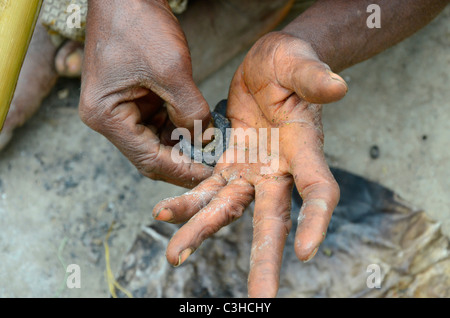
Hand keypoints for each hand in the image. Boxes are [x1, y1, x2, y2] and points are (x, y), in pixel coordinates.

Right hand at [79, 0, 211, 187]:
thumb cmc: (138, 24)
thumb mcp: (170, 69)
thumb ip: (190, 110)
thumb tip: (206, 140)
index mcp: (106, 116)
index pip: (148, 159)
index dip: (182, 170)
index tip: (210, 175)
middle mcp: (109, 118)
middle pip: (151, 155)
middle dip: (183, 161)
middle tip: (214, 166)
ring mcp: (121, 110)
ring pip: (157, 142)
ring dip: (184, 145)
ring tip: (212, 148)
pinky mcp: (135, 100)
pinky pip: (160, 124)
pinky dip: (181, 129)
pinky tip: (201, 129)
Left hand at [153, 31, 347, 296]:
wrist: (268, 68)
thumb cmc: (290, 64)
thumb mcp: (299, 62)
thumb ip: (314, 76)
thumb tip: (338, 85)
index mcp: (303, 148)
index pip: (317, 189)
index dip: (316, 219)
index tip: (307, 251)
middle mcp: (279, 170)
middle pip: (273, 219)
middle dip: (266, 261)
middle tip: (260, 300)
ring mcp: (251, 171)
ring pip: (228, 209)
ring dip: (202, 232)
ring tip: (175, 257)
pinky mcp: (228, 165)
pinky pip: (204, 188)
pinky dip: (185, 202)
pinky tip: (162, 214)